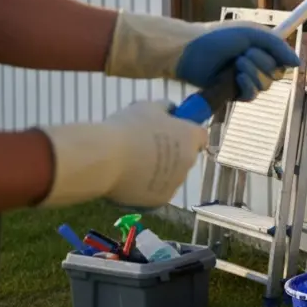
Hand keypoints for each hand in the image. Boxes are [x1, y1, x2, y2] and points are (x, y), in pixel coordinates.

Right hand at [36, 101, 209, 208]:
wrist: (106, 159)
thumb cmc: (128, 128)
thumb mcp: (147, 107)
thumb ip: (163, 109)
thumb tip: (170, 110)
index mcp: (190, 137)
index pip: (200, 136)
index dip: (187, 134)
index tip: (174, 132)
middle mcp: (188, 161)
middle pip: (185, 156)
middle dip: (171, 153)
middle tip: (145, 147)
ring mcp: (176, 183)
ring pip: (170, 175)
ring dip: (158, 171)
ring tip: (131, 164)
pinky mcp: (160, 200)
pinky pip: (156, 191)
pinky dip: (146, 187)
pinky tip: (128, 179)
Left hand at [176, 24, 299, 100]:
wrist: (191, 51)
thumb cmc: (218, 37)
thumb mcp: (252, 34)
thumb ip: (277, 47)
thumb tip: (298, 64)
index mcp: (261, 49)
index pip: (283, 59)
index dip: (282, 58)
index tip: (275, 52)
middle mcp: (256, 65)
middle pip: (277, 74)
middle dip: (262, 63)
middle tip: (244, 54)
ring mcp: (245, 80)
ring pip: (264, 85)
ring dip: (253, 73)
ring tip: (236, 64)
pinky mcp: (234, 93)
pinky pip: (251, 96)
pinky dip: (247, 86)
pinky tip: (238, 78)